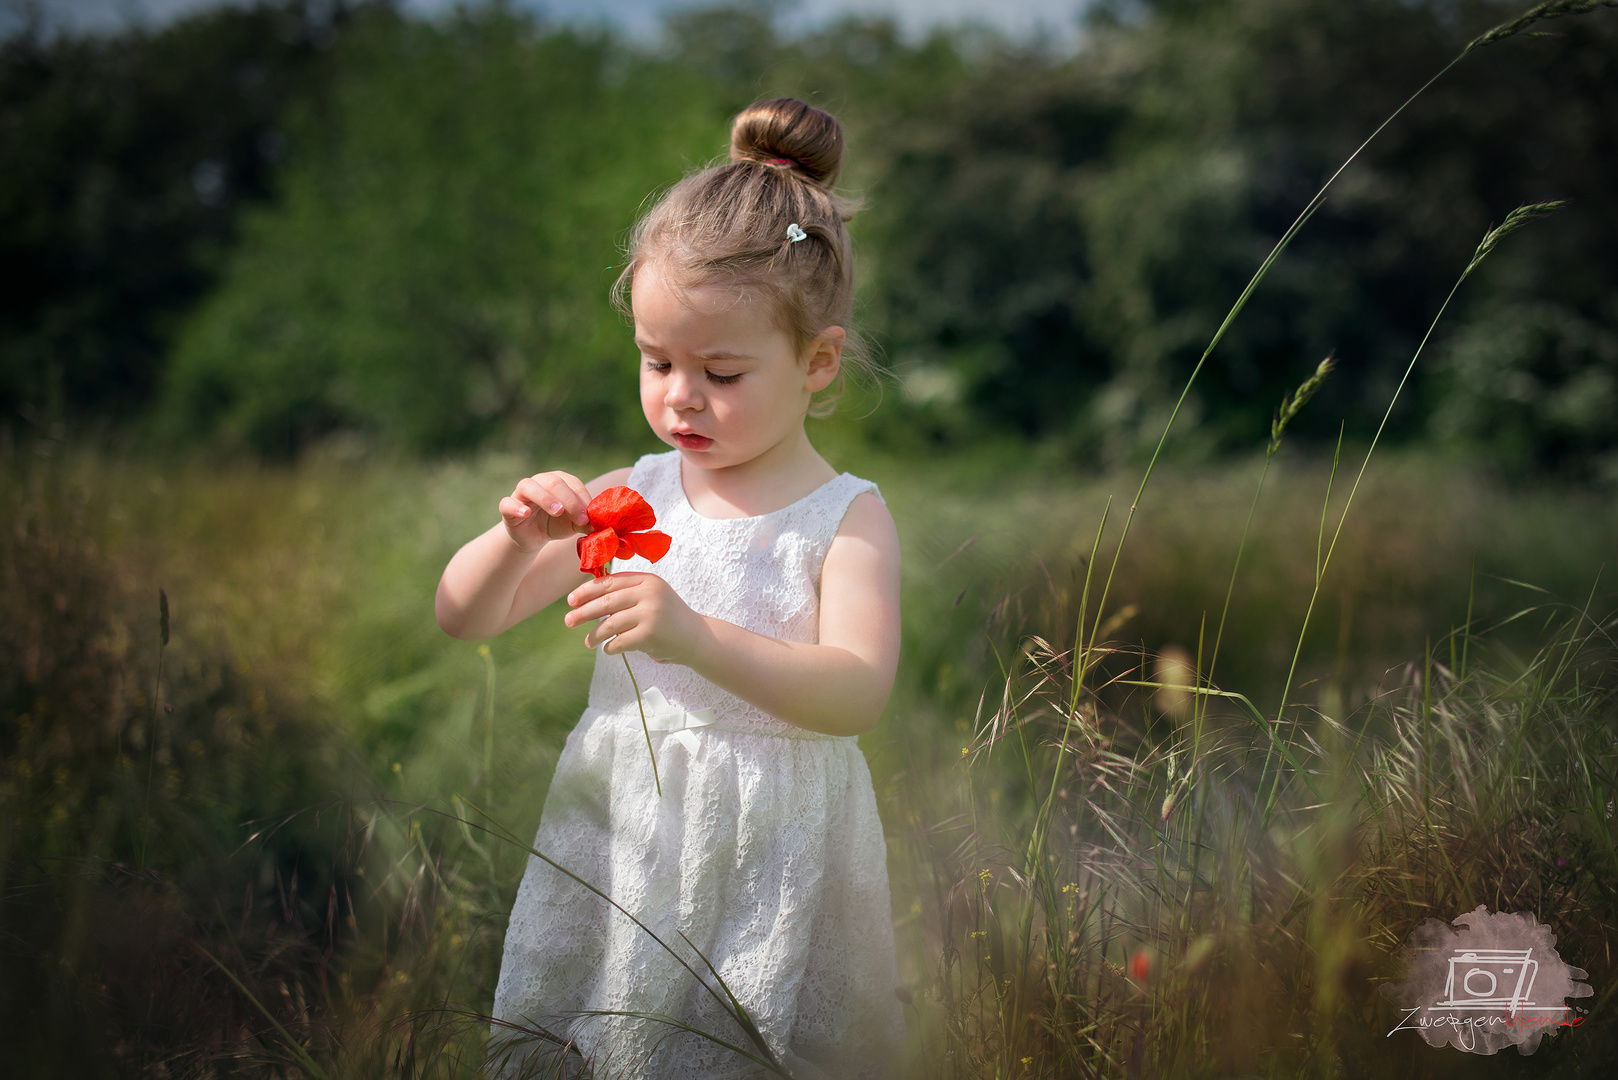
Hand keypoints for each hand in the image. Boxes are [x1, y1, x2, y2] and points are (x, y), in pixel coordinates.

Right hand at [499, 471, 593, 551]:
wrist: (533, 536)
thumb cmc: (556, 524)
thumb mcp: (572, 524)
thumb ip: (583, 522)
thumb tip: (596, 526)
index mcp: (559, 481)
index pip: (573, 484)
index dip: (583, 500)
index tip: (590, 518)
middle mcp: (540, 481)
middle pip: (554, 483)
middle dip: (570, 500)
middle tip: (579, 519)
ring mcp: (522, 492)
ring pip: (529, 486)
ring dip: (545, 498)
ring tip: (558, 511)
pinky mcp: (508, 506)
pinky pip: (508, 503)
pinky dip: (516, 507)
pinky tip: (526, 513)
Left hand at [564, 572, 700, 663]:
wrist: (697, 638)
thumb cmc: (668, 618)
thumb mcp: (651, 596)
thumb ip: (627, 592)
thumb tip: (586, 597)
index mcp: (647, 580)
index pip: (610, 582)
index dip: (587, 591)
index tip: (570, 600)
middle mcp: (649, 593)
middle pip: (606, 601)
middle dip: (584, 612)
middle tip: (568, 621)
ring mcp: (651, 613)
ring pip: (610, 623)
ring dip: (594, 634)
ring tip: (588, 642)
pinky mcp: (651, 634)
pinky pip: (619, 642)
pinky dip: (610, 648)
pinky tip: (607, 649)